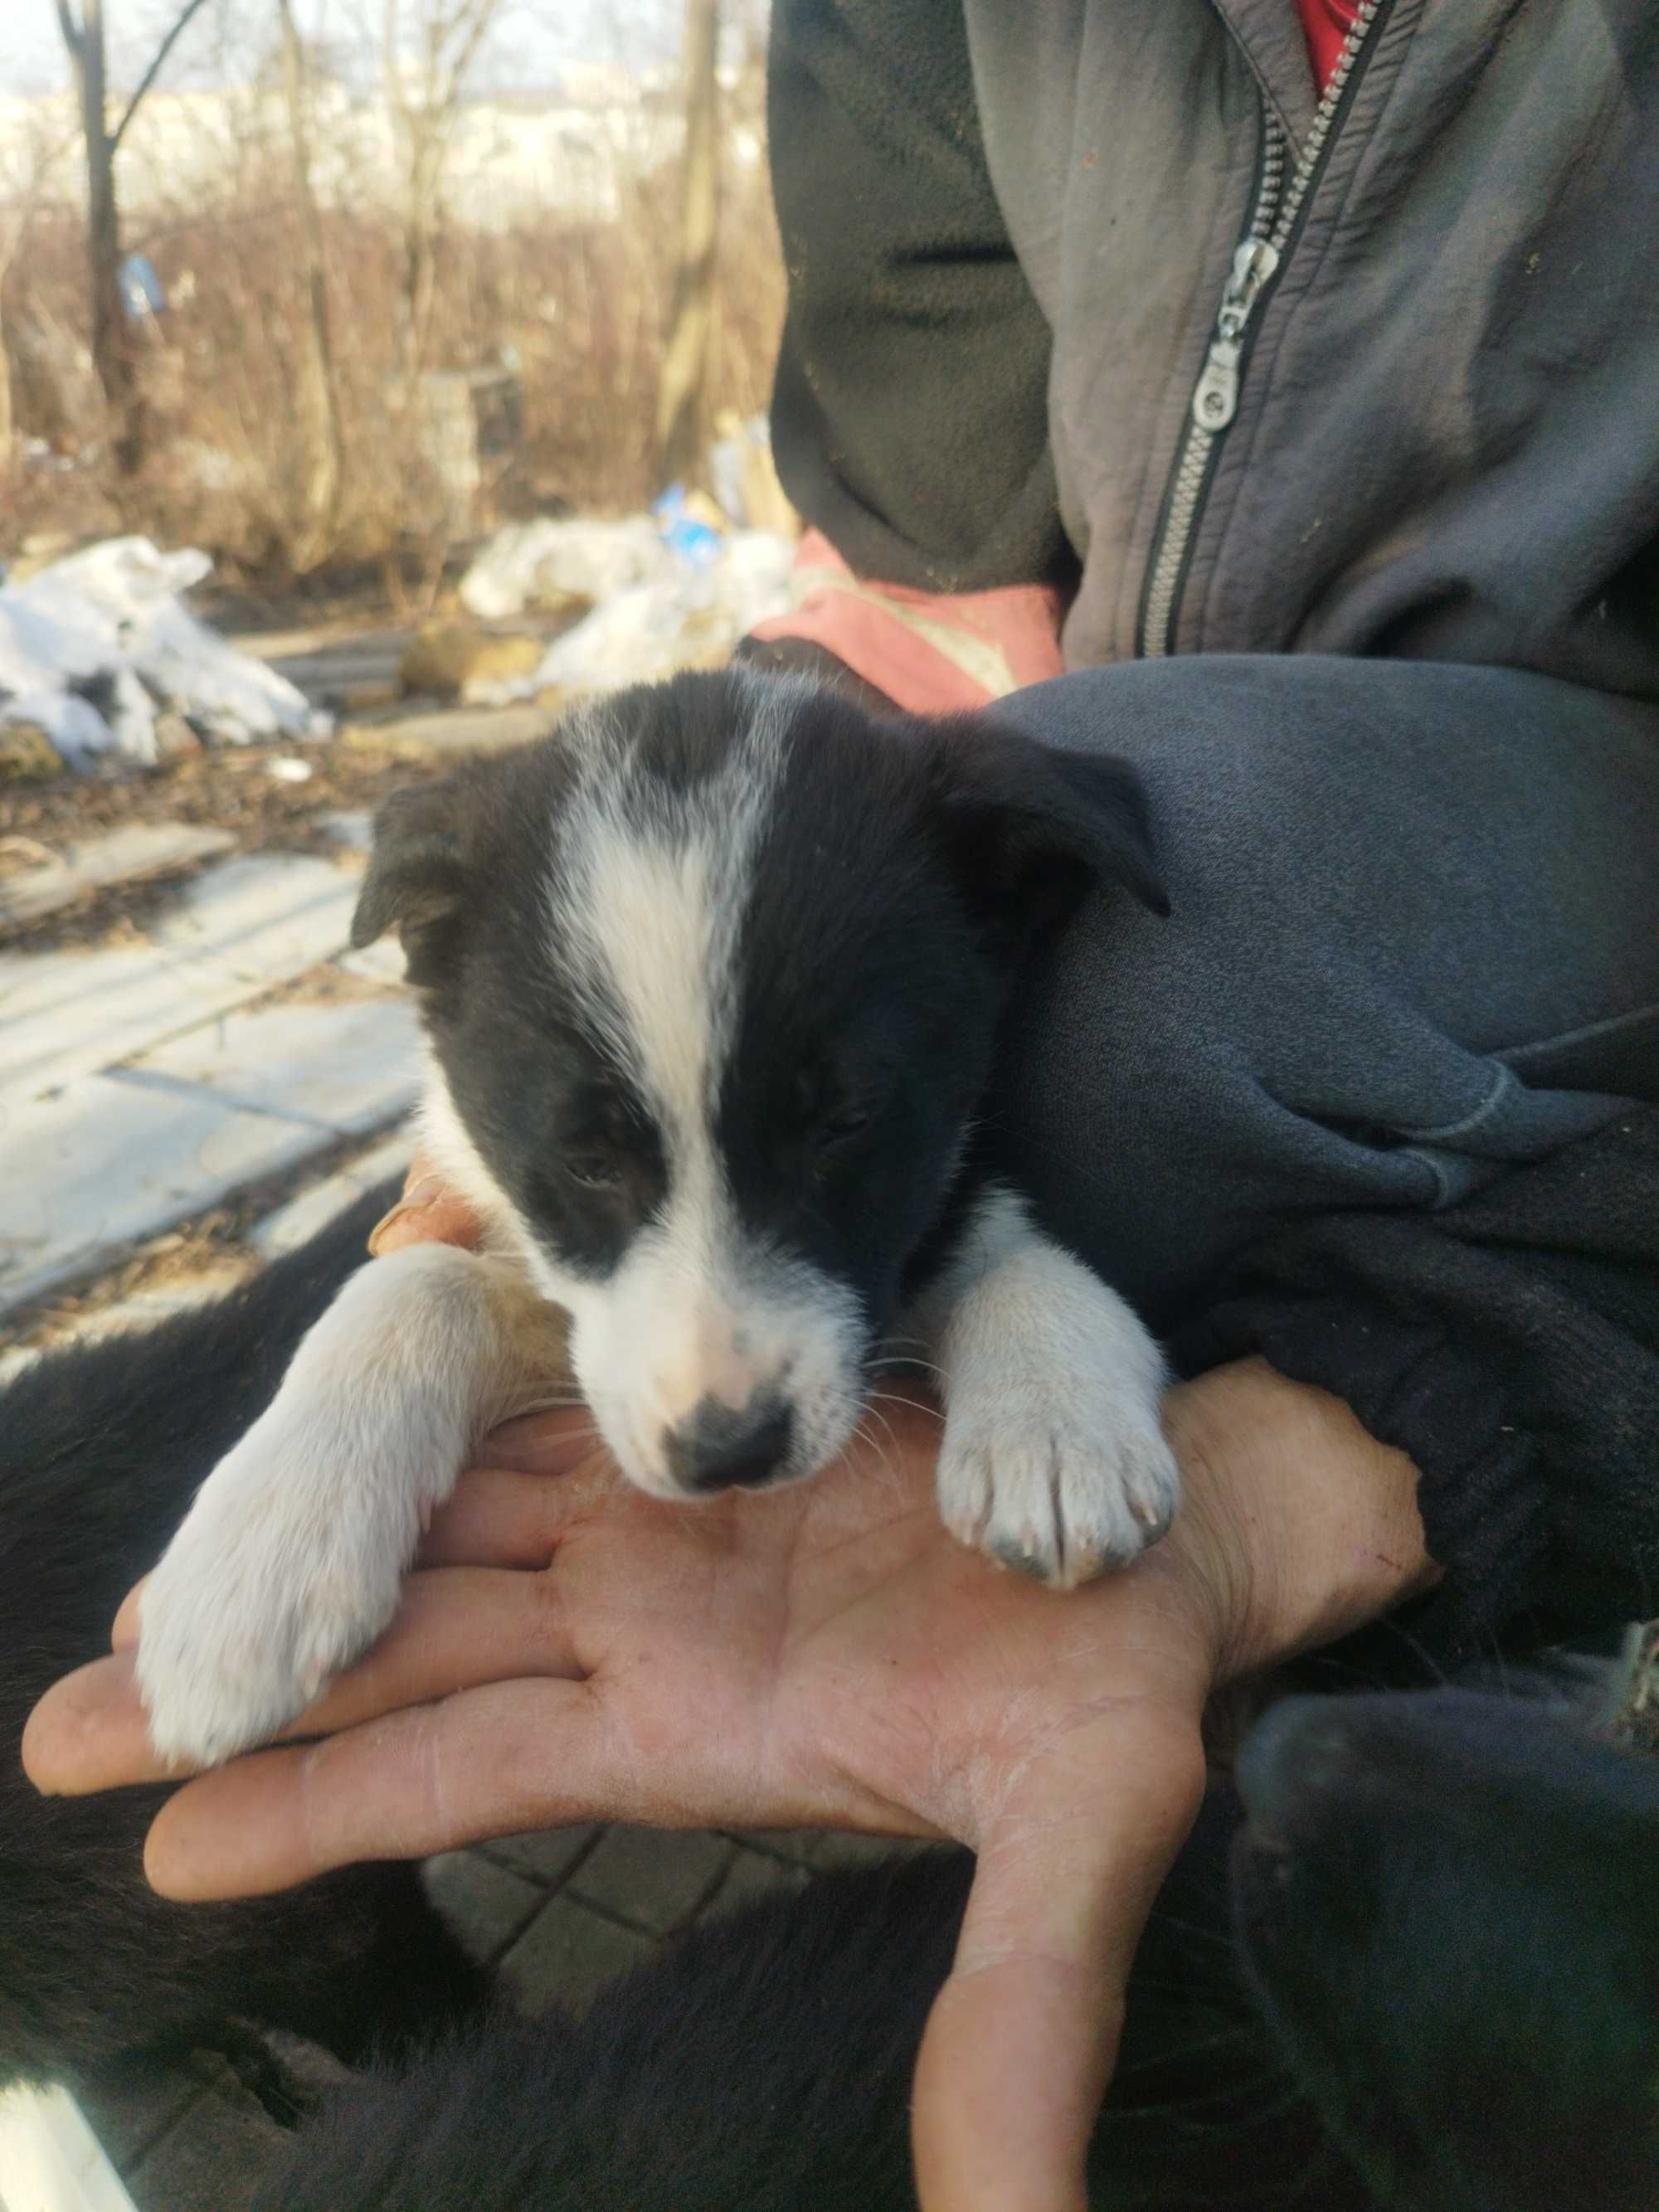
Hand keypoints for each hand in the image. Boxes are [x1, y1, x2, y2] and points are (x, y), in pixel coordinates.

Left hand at [24, 1348, 1430, 2211]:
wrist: (1160, 1533)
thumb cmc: (1121, 1682)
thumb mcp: (1073, 1851)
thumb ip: (1017, 2026)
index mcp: (689, 1733)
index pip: (461, 1774)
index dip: (317, 1803)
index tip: (161, 1848)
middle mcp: (639, 1636)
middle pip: (398, 1663)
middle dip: (237, 1693)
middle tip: (50, 1731)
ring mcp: (655, 1532)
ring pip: (431, 1547)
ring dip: (295, 1561)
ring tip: (133, 1601)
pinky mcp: (691, 1443)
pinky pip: (520, 1432)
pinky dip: (414, 1440)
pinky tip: (316, 1441)